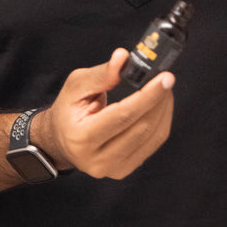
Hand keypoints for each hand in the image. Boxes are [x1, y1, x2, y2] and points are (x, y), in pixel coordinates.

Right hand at [32, 49, 174, 179]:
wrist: (61, 140)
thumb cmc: (68, 109)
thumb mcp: (77, 85)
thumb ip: (102, 73)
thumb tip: (123, 57)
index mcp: (82, 138)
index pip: (123, 115)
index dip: (147, 96)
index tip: (165, 78)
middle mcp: (97, 160)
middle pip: (141, 127)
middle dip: (159, 99)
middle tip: (166, 78)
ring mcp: (113, 169)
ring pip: (152, 137)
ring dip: (163, 109)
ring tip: (163, 88)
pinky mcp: (125, 169)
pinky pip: (153, 144)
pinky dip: (161, 121)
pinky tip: (160, 105)